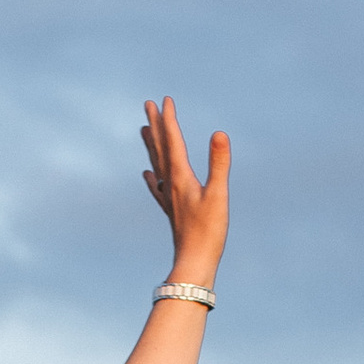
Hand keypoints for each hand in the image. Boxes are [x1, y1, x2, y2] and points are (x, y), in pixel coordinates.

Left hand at [140, 94, 229, 282]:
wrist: (193, 263)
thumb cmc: (208, 232)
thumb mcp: (218, 195)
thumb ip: (219, 163)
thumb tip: (219, 133)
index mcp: (181, 178)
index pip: (173, 141)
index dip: (169, 120)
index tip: (165, 99)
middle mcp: (171, 185)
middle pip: (160, 149)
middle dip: (155, 126)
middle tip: (148, 105)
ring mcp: (169, 199)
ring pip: (157, 166)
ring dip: (151, 146)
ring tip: (144, 130)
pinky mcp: (172, 213)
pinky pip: (158, 189)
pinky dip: (153, 178)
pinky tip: (148, 175)